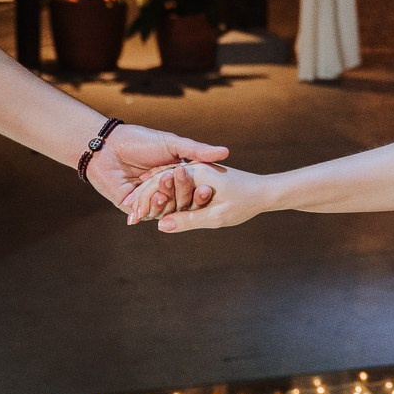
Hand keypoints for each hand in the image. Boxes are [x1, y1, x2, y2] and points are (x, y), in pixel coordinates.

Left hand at [83, 123, 227, 214]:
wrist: (107, 145)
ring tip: (171, 189)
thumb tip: (226, 152)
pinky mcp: (132, 207)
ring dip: (170, 200)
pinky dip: (153, 206)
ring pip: (165, 208)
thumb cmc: (139, 140)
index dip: (201, 189)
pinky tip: (158, 197)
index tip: (210, 188)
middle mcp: (161, 190)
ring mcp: (147, 200)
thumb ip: (197, 150)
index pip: (191, 188)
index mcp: (172, 177)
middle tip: (197, 192)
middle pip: (180, 201)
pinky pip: (147, 212)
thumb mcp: (172, 144)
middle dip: (187, 196)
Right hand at [129, 162, 273, 232]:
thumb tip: (161, 226)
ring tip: (136, 213)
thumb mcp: (216, 217)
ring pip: (166, 182)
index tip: (132, 219)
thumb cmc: (243, 204)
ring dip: (152, 196)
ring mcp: (195, 169)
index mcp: (195, 172)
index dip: (145, 202)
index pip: (160, 184)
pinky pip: (175, 184)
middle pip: (159, 181)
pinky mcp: (198, 174)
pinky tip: (156, 206)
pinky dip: (164, 194)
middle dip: (143, 199)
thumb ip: (188, 221)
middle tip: (129, 218)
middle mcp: (192, 166)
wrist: (264, 191)